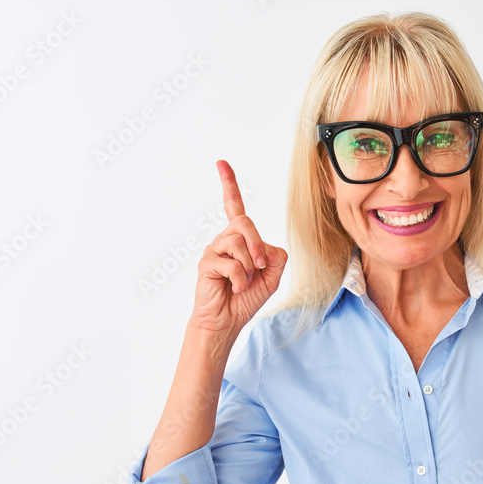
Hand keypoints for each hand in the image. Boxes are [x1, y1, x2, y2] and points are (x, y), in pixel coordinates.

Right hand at [189, 160, 287, 333]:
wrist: (228, 321)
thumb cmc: (248, 297)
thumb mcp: (273, 274)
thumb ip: (276, 255)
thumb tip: (263, 246)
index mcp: (240, 239)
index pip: (234, 206)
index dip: (229, 184)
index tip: (221, 163)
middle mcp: (225, 240)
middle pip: (244, 222)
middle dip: (257, 244)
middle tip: (260, 266)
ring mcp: (214, 250)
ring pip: (238, 243)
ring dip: (249, 266)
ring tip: (244, 282)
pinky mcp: (206, 263)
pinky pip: (231, 264)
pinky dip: (240, 280)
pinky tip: (234, 288)